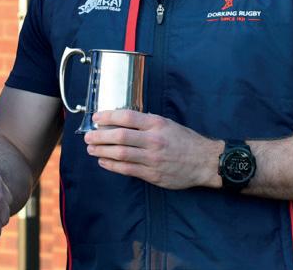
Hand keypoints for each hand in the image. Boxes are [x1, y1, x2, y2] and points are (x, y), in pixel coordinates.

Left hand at [83, 110, 221, 189]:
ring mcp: (153, 159)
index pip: (127, 117)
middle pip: (120, 137)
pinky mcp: (153, 175)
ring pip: (121, 154)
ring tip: (91, 148)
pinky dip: (112, 165)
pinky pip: (127, 169)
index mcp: (156, 124)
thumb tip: (120, 119)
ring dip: (102, 151)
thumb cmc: (183, 140)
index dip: (108, 116)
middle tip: (87, 136)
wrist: (204, 161)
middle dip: (99, 136)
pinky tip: (103, 161)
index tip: (96, 117)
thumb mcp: (166, 123)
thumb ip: (146, 122)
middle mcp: (153, 140)